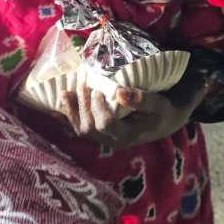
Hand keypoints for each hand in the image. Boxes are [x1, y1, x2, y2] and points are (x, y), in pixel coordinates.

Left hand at [60, 69, 206, 148]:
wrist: (164, 121)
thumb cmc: (162, 111)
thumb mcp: (158, 104)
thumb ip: (141, 100)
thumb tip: (119, 92)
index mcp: (127, 135)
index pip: (106, 124)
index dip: (98, 107)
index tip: (98, 89)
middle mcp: (112, 140)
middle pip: (89, 127)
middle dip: (82, 105)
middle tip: (81, 82)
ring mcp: (104, 138)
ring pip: (81, 129)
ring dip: (71, 110)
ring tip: (65, 92)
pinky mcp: (99, 132)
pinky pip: (79, 126)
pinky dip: (69, 115)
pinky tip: (60, 103)